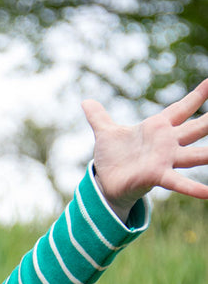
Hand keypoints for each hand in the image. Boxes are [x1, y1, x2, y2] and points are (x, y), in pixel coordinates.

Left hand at [82, 78, 207, 220]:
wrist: (105, 185)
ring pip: (196, 155)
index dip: (198, 95)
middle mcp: (167, 143)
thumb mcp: (105, 134)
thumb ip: (99, 117)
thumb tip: (86, 101)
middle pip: (197, 128)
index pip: (183, 108)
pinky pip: (178, 182)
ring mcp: (165, 160)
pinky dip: (193, 188)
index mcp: (158, 128)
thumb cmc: (111, 159)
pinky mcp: (157, 176)